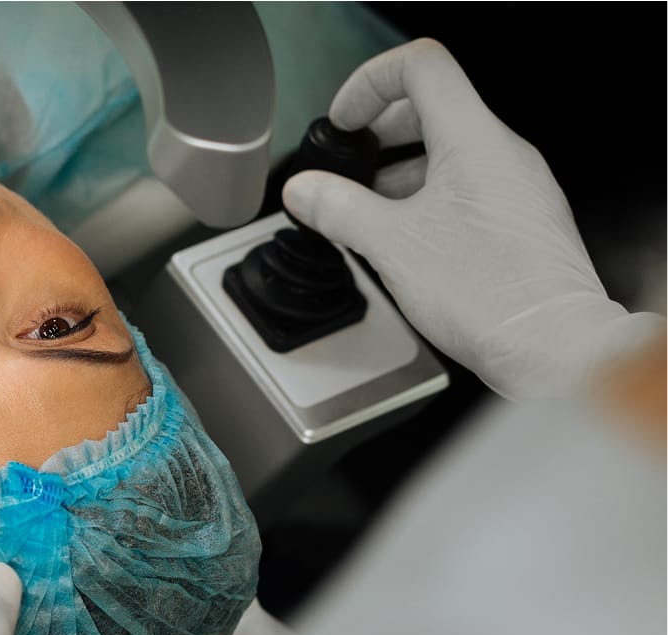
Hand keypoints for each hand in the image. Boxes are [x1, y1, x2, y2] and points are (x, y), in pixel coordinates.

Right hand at [283, 38, 663, 399]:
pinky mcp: (521, 220)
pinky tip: (406, 241)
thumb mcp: (390, 246)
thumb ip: (338, 209)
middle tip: (349, 164)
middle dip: (380, 132)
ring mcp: (518, 186)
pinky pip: (469, 187)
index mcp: (474, 140)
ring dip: (401, 172)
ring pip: (450, 152)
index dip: (369, 82)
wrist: (550, 347)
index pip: (421, 66)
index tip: (345, 122)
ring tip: (370, 213)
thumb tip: (305, 190)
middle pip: (433, 107)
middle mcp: (504, 154)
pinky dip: (429, 199)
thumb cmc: (490, 295)